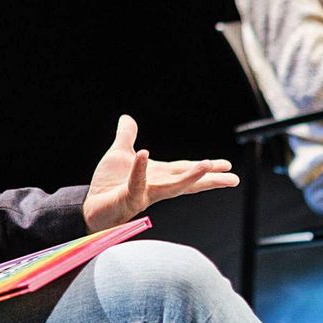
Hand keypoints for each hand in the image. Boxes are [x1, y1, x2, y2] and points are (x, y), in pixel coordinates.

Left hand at [82, 115, 238, 231]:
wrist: (89, 205)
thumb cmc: (108, 184)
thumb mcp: (119, 154)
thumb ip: (126, 136)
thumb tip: (127, 118)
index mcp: (158, 175)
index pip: (185, 170)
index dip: (204, 167)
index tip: (227, 165)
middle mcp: (156, 186)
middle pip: (187, 181)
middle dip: (209, 179)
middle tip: (233, 178)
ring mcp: (144, 195)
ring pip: (170, 187)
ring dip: (189, 177)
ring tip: (207, 165)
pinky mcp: (128, 199)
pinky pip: (136, 182)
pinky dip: (140, 169)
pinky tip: (144, 154)